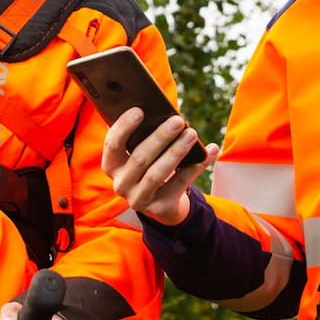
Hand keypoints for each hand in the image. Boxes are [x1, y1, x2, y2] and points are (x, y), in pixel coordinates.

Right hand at [101, 109, 218, 225]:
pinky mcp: (160, 208)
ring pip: (157, 173)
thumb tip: (163, 113)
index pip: (112, 145)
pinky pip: (179, 184)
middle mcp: (121, 185)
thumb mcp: (142, 153)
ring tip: (191, 134)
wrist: (162, 203)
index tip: (140, 110)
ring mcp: (139, 199)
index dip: (124, 127)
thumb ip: (143, 136)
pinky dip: (195, 167)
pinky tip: (208, 151)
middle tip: (178, 120)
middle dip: (160, 138)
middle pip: (139, 158)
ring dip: (176, 152)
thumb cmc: (151, 167)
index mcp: (111, 166)